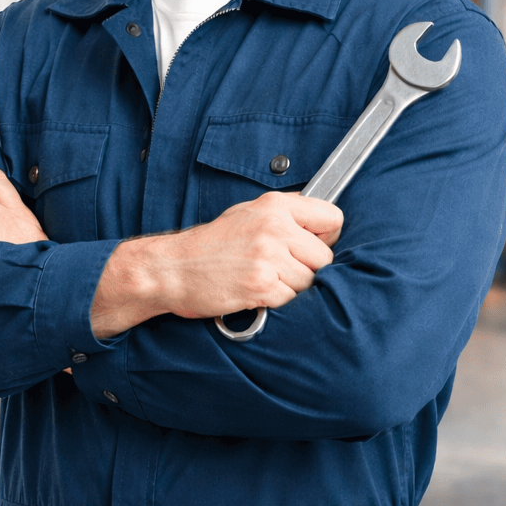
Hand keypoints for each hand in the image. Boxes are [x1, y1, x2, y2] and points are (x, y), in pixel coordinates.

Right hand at [90, 191, 341, 336]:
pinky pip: (291, 299)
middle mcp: (274, 227)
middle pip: (325, 257)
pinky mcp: (261, 285)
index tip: (309, 245)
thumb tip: (322, 223)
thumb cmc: (210, 245)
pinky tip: (253, 290)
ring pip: (310, 281)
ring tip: (261, 278)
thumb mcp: (246, 214)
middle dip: (307, 268)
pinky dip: (275, 300)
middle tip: (278, 268)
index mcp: (274, 206)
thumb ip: (284, 215)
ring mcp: (267, 256)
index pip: (333, 218)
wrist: (172, 269)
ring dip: (290, 287)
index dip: (325, 237)